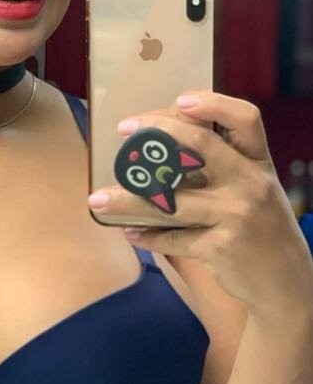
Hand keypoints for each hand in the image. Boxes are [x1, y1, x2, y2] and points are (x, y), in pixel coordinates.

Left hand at [87, 90, 312, 316]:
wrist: (286, 283)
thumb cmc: (260, 228)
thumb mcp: (254, 190)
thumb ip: (224, 167)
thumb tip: (162, 146)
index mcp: (259, 163)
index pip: (246, 119)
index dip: (214, 104)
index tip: (180, 100)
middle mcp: (251, 183)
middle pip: (201, 146)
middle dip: (157, 133)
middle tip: (124, 131)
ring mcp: (236, 215)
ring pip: (170, 200)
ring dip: (127, 200)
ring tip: (98, 200)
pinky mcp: (220, 246)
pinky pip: (172, 238)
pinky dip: (147, 236)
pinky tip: (129, 232)